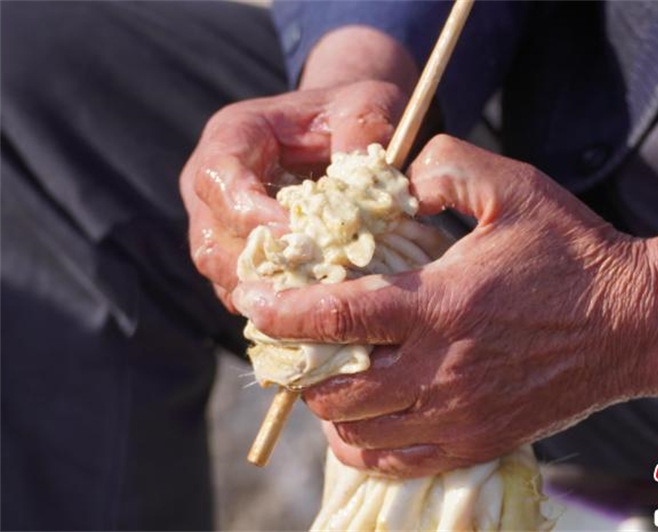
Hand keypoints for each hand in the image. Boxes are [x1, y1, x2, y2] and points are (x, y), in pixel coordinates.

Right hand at [179, 80, 406, 309]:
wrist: (340, 127)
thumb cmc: (350, 113)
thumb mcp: (368, 105)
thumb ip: (370, 132)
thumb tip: (389, 188)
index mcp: (234, 135)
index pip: (220, 180)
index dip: (255, 216)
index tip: (303, 240)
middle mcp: (213, 180)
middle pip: (210, 237)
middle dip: (258, 266)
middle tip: (309, 285)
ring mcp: (217, 219)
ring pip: (219, 269)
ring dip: (263, 290)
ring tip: (312, 302)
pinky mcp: (234, 250)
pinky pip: (238, 285)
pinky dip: (270, 298)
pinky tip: (310, 306)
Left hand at [233, 135, 657, 476]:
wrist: (636, 325)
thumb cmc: (573, 253)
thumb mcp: (516, 187)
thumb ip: (446, 168)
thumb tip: (396, 184)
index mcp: (443, 306)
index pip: (339, 317)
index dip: (282, 311)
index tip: (248, 301)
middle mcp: (443, 370)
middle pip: (335, 389)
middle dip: (296, 365)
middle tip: (289, 340)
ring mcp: (459, 415)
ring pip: (357, 432)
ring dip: (324, 406)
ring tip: (320, 377)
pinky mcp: (477, 441)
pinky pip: (395, 462)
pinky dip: (360, 446)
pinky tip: (357, 421)